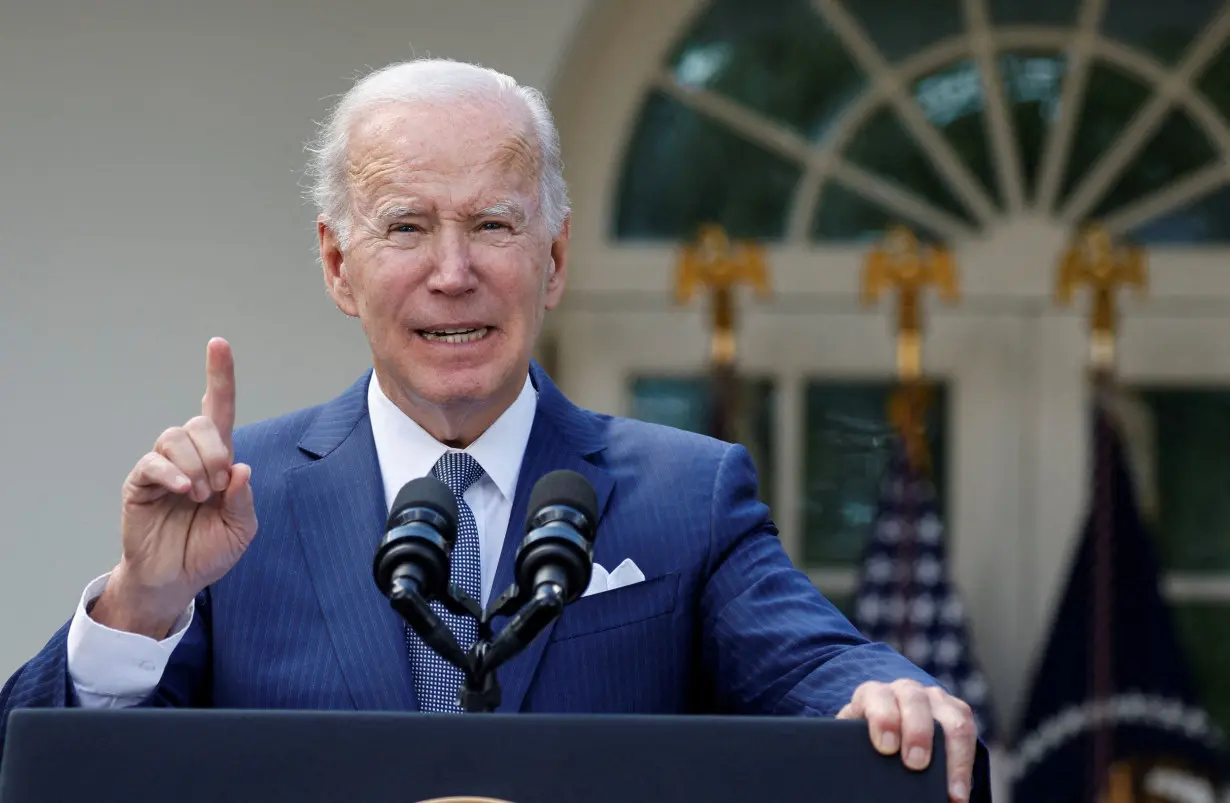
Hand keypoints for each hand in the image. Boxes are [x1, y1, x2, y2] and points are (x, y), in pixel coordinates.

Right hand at [92, 338, 257, 638]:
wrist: (176, 581)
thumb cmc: (209, 551)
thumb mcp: (241, 529)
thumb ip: (243, 499)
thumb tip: (239, 467)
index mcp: (218, 460)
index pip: (218, 409)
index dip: (219, 376)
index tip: (218, 343)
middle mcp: (189, 456)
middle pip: (199, 423)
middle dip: (215, 450)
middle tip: (220, 484)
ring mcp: (162, 468)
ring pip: (175, 438)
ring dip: (196, 464)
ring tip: (200, 495)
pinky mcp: (139, 484)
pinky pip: (152, 463)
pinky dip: (172, 473)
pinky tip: (184, 491)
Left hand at [837, 679, 975, 802]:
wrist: (886, 725)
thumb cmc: (867, 738)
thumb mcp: (855, 739)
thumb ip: (855, 748)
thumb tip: (856, 775)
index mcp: (874, 694)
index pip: (878, 697)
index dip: (884, 719)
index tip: (886, 748)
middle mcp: (906, 690)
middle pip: (915, 701)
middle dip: (918, 733)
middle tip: (915, 764)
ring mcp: (934, 698)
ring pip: (950, 716)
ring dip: (952, 754)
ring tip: (950, 791)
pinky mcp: (956, 711)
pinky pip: (968, 731)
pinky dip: (965, 765)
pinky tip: (960, 792)